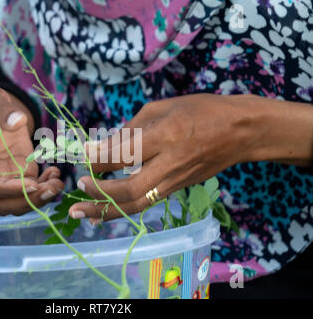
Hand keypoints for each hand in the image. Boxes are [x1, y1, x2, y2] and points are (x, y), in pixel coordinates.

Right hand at [0, 86, 63, 215]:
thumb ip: (2, 109)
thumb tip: (17, 122)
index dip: (7, 190)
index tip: (32, 185)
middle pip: (0, 203)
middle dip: (27, 201)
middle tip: (51, 189)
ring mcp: (2, 177)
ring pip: (16, 202)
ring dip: (38, 199)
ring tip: (57, 183)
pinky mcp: (18, 174)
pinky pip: (30, 190)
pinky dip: (44, 186)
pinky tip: (55, 173)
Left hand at [68, 94, 259, 223]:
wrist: (242, 132)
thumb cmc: (201, 110)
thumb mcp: (163, 108)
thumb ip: (130, 128)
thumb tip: (101, 146)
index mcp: (167, 135)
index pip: (126, 153)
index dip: (100, 157)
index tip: (82, 155)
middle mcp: (170, 163)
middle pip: (130, 188)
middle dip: (100, 191)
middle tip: (78, 186)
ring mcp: (175, 181)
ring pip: (137, 203)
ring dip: (106, 210)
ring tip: (81, 213)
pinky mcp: (177, 189)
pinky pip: (146, 203)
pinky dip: (122, 209)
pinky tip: (103, 211)